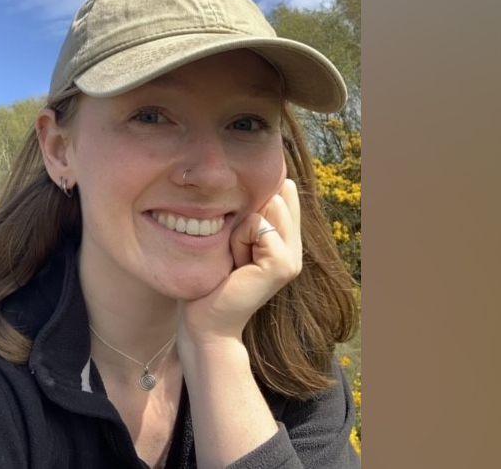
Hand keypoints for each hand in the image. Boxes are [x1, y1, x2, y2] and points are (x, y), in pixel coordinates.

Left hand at [176, 178, 302, 347]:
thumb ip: (251, 214)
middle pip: (275, 197)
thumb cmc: (210, 279)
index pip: (282, 194)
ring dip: (240, 229)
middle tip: (234, 253)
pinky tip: (236, 266)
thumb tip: (265, 180)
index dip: (253, 204)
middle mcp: (295, 250)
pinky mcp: (282, 264)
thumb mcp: (232, 238)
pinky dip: (239, 240)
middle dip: (245, 217)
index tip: (236, 238)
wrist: (205, 321)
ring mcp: (293, 259)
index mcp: (286, 242)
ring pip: (267, 209)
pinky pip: (258, 226)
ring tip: (234, 259)